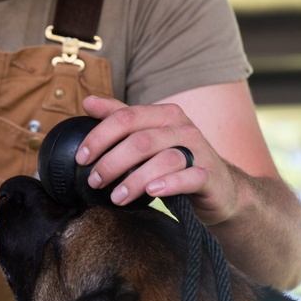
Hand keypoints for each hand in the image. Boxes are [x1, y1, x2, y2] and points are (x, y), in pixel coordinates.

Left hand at [76, 96, 242, 225]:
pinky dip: (169, 184)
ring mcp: (198, 150)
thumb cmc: (177, 161)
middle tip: (94, 182)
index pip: (125, 117)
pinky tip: (152, 193)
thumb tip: (88, 102)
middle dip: (111, 162)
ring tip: (116, 197)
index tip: (81, 158)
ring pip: (162, 160)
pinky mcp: (209, 176)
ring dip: (134, 180)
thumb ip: (120, 118)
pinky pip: (189, 177)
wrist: (220, 188)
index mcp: (164, 114)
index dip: (99, 137)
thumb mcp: (148, 136)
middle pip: (140, 140)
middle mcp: (182, 127)